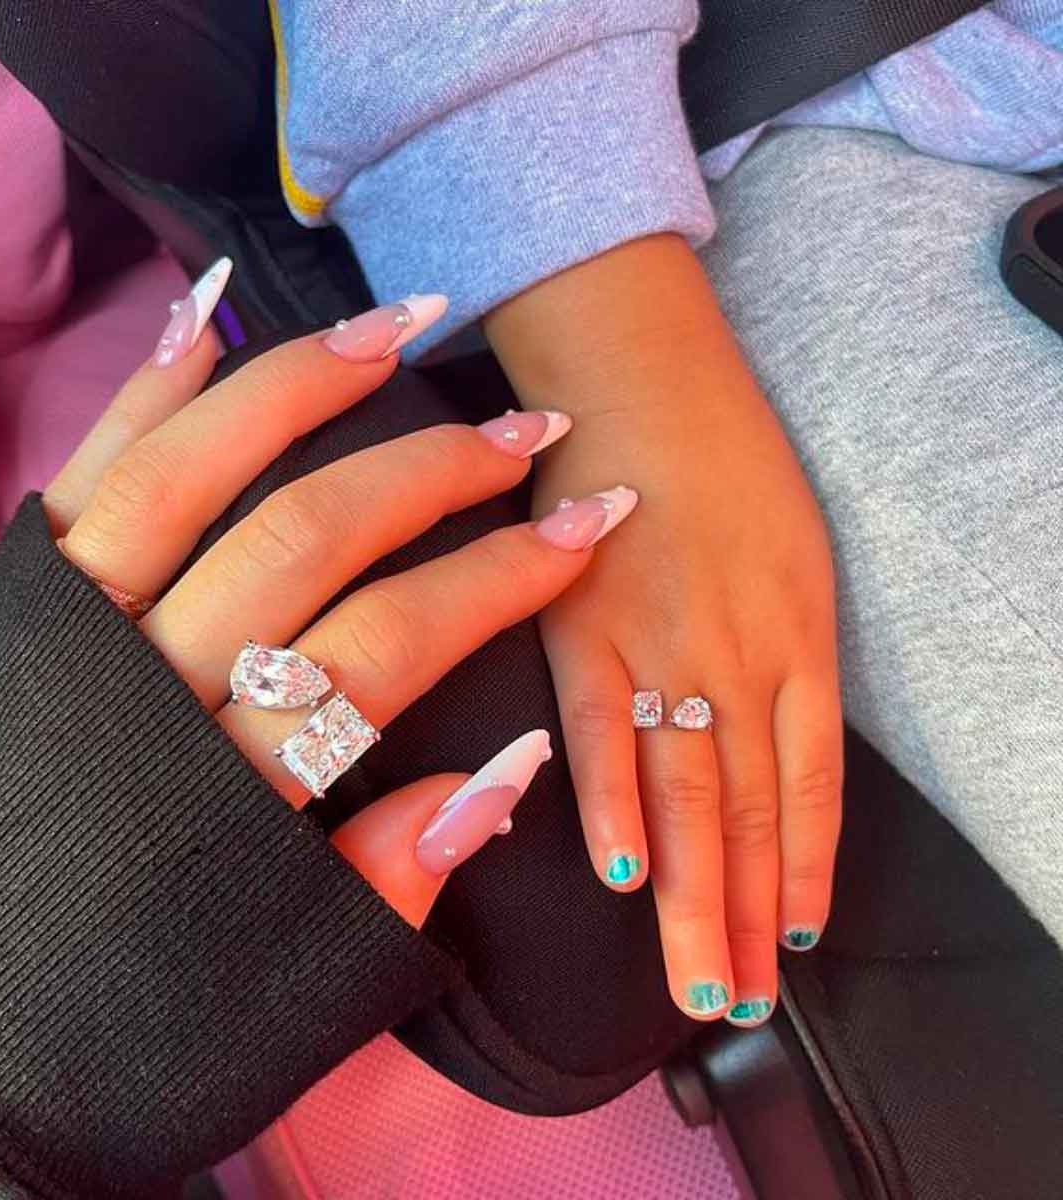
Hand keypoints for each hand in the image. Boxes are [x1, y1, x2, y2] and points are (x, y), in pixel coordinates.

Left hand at [45, 283, 634, 925]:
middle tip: (526, 436)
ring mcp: (67, 638)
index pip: (394, 646)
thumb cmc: (125, 1027)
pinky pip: (84, 479)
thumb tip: (516, 767)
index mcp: (226, 792)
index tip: (583, 532)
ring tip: (400, 324)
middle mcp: (142, 691)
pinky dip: (146, 392)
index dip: (501, 582)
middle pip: (311, 539)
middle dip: (435, 475)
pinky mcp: (11, 614)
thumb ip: (395, 876)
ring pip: (194, 474)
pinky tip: (210, 315)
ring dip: (301, 387)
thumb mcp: (284, 988)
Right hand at [487, 236, 843, 1023]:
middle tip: (737, 1002)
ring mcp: (659, 642)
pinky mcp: (578, 622)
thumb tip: (763, 743)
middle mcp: (738, 654)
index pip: (808, 786)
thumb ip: (782, 651)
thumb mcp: (789, 548)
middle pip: (745, 810)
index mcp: (797, 636)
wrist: (639, 372)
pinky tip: (612, 873)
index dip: (800, 872)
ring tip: (688, 979)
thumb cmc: (719, 454)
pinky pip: (599, 728)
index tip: (792, 945)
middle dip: (741, 917)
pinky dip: (608, 803)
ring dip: (685, 894)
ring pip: (681, 793)